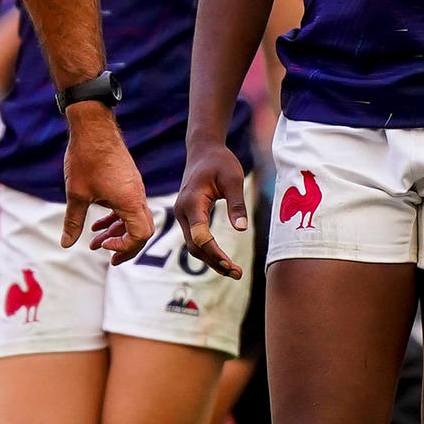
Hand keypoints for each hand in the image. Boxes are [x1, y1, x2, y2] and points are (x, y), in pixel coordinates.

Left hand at [63, 101, 152, 260]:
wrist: (93, 127)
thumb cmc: (86, 158)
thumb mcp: (76, 194)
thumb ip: (73, 222)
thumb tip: (66, 244)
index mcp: (130, 201)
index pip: (140, 235)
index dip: (125, 246)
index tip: (103, 246)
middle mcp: (137, 195)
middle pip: (142, 230)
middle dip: (126, 246)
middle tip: (109, 258)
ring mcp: (134, 188)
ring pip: (134, 218)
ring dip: (118, 232)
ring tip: (96, 243)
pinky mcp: (128, 181)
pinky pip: (128, 206)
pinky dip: (116, 218)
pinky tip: (98, 224)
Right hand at [172, 139, 250, 279]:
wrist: (203, 150)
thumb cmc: (220, 162)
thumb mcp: (234, 179)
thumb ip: (236, 204)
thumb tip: (241, 229)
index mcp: (192, 202)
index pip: (200, 236)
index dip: (215, 253)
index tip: (232, 266)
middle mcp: (182, 211)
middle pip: (194, 246)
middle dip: (214, 262)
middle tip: (237, 274)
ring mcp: (183, 215)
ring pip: (193, 245)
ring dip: (211, 260)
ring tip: (233, 271)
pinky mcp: (188, 216)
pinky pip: (195, 239)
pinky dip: (208, 251)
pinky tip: (223, 260)